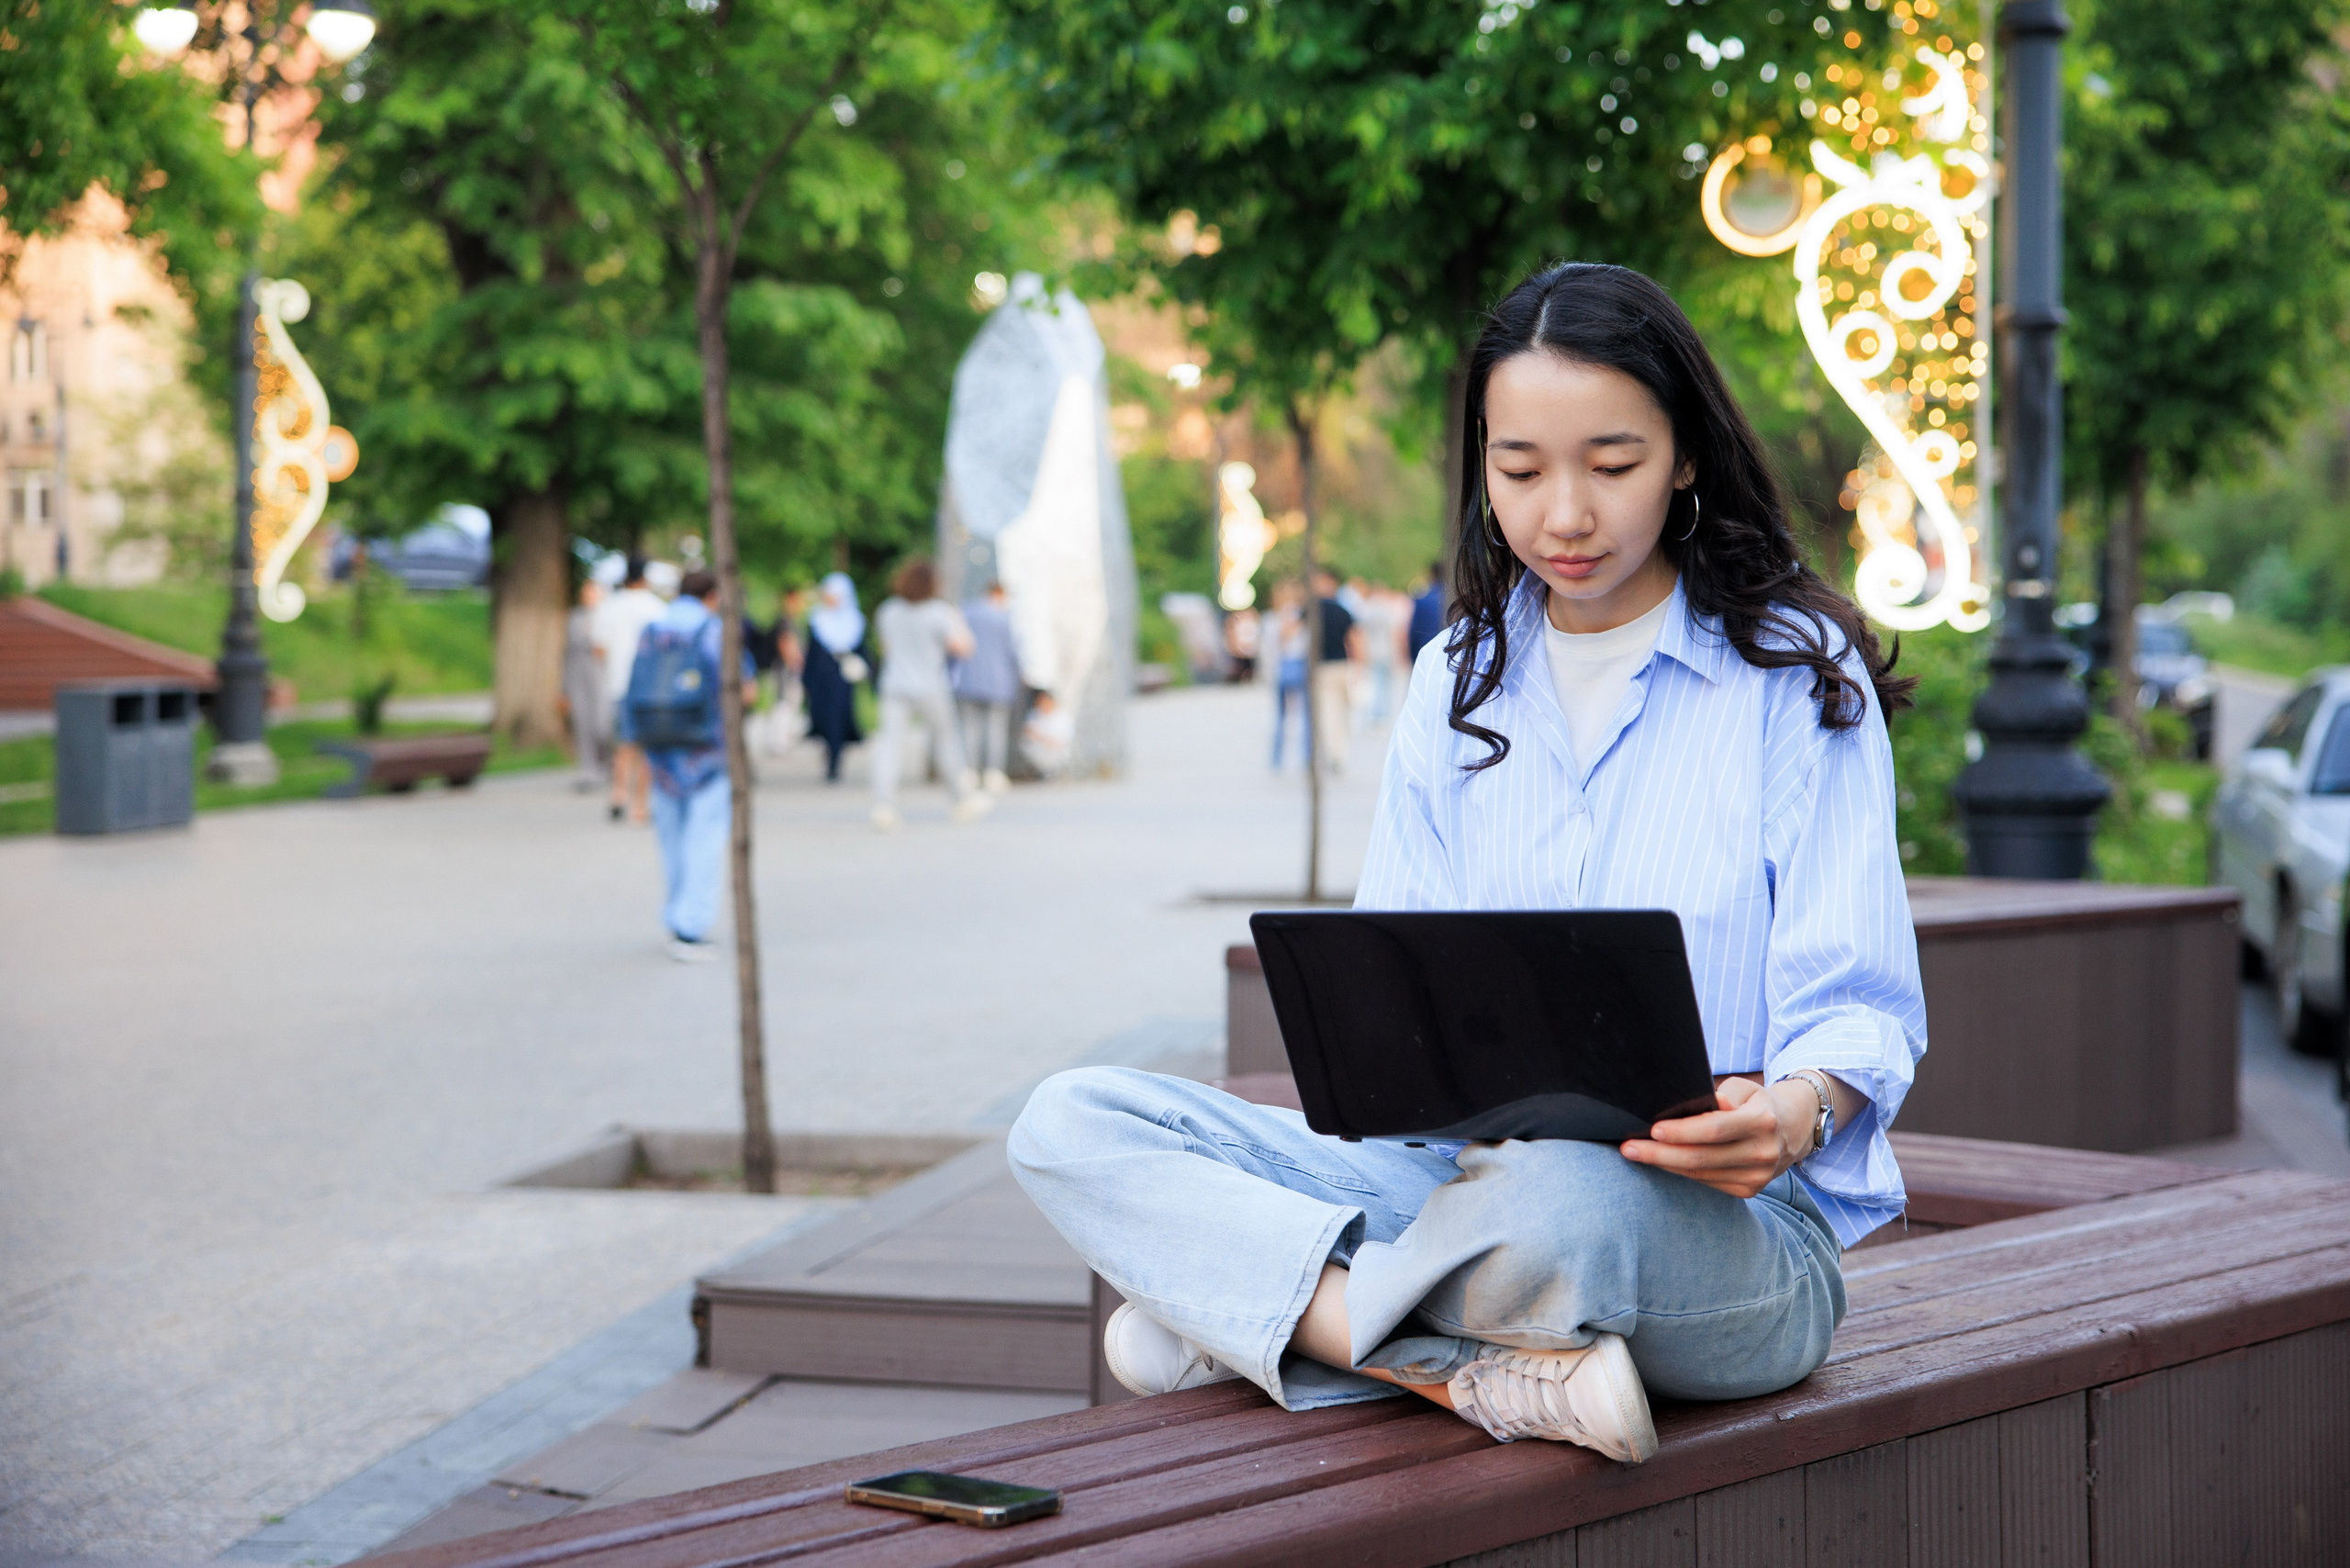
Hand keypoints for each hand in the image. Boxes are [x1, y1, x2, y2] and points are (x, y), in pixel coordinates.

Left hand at [1618, 1076, 1813, 1199]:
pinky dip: (1681, 1172)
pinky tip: (1662, 1163)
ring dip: (1665, 1165)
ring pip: (1700, 1173)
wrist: (1793, 1130)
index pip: (1714, 1129)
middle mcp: (1762, 1153)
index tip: (1653, 1129)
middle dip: (1660, 1154)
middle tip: (1629, 1148)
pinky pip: (1706, 1182)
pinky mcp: (1749, 1190)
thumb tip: (1694, 1105)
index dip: (1682, 1131)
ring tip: (1636, 1154)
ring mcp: (1757, 1176)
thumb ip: (1723, 1096)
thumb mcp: (1746, 1088)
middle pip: (1702, 1157)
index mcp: (1762, 1122)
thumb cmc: (1757, 1103)